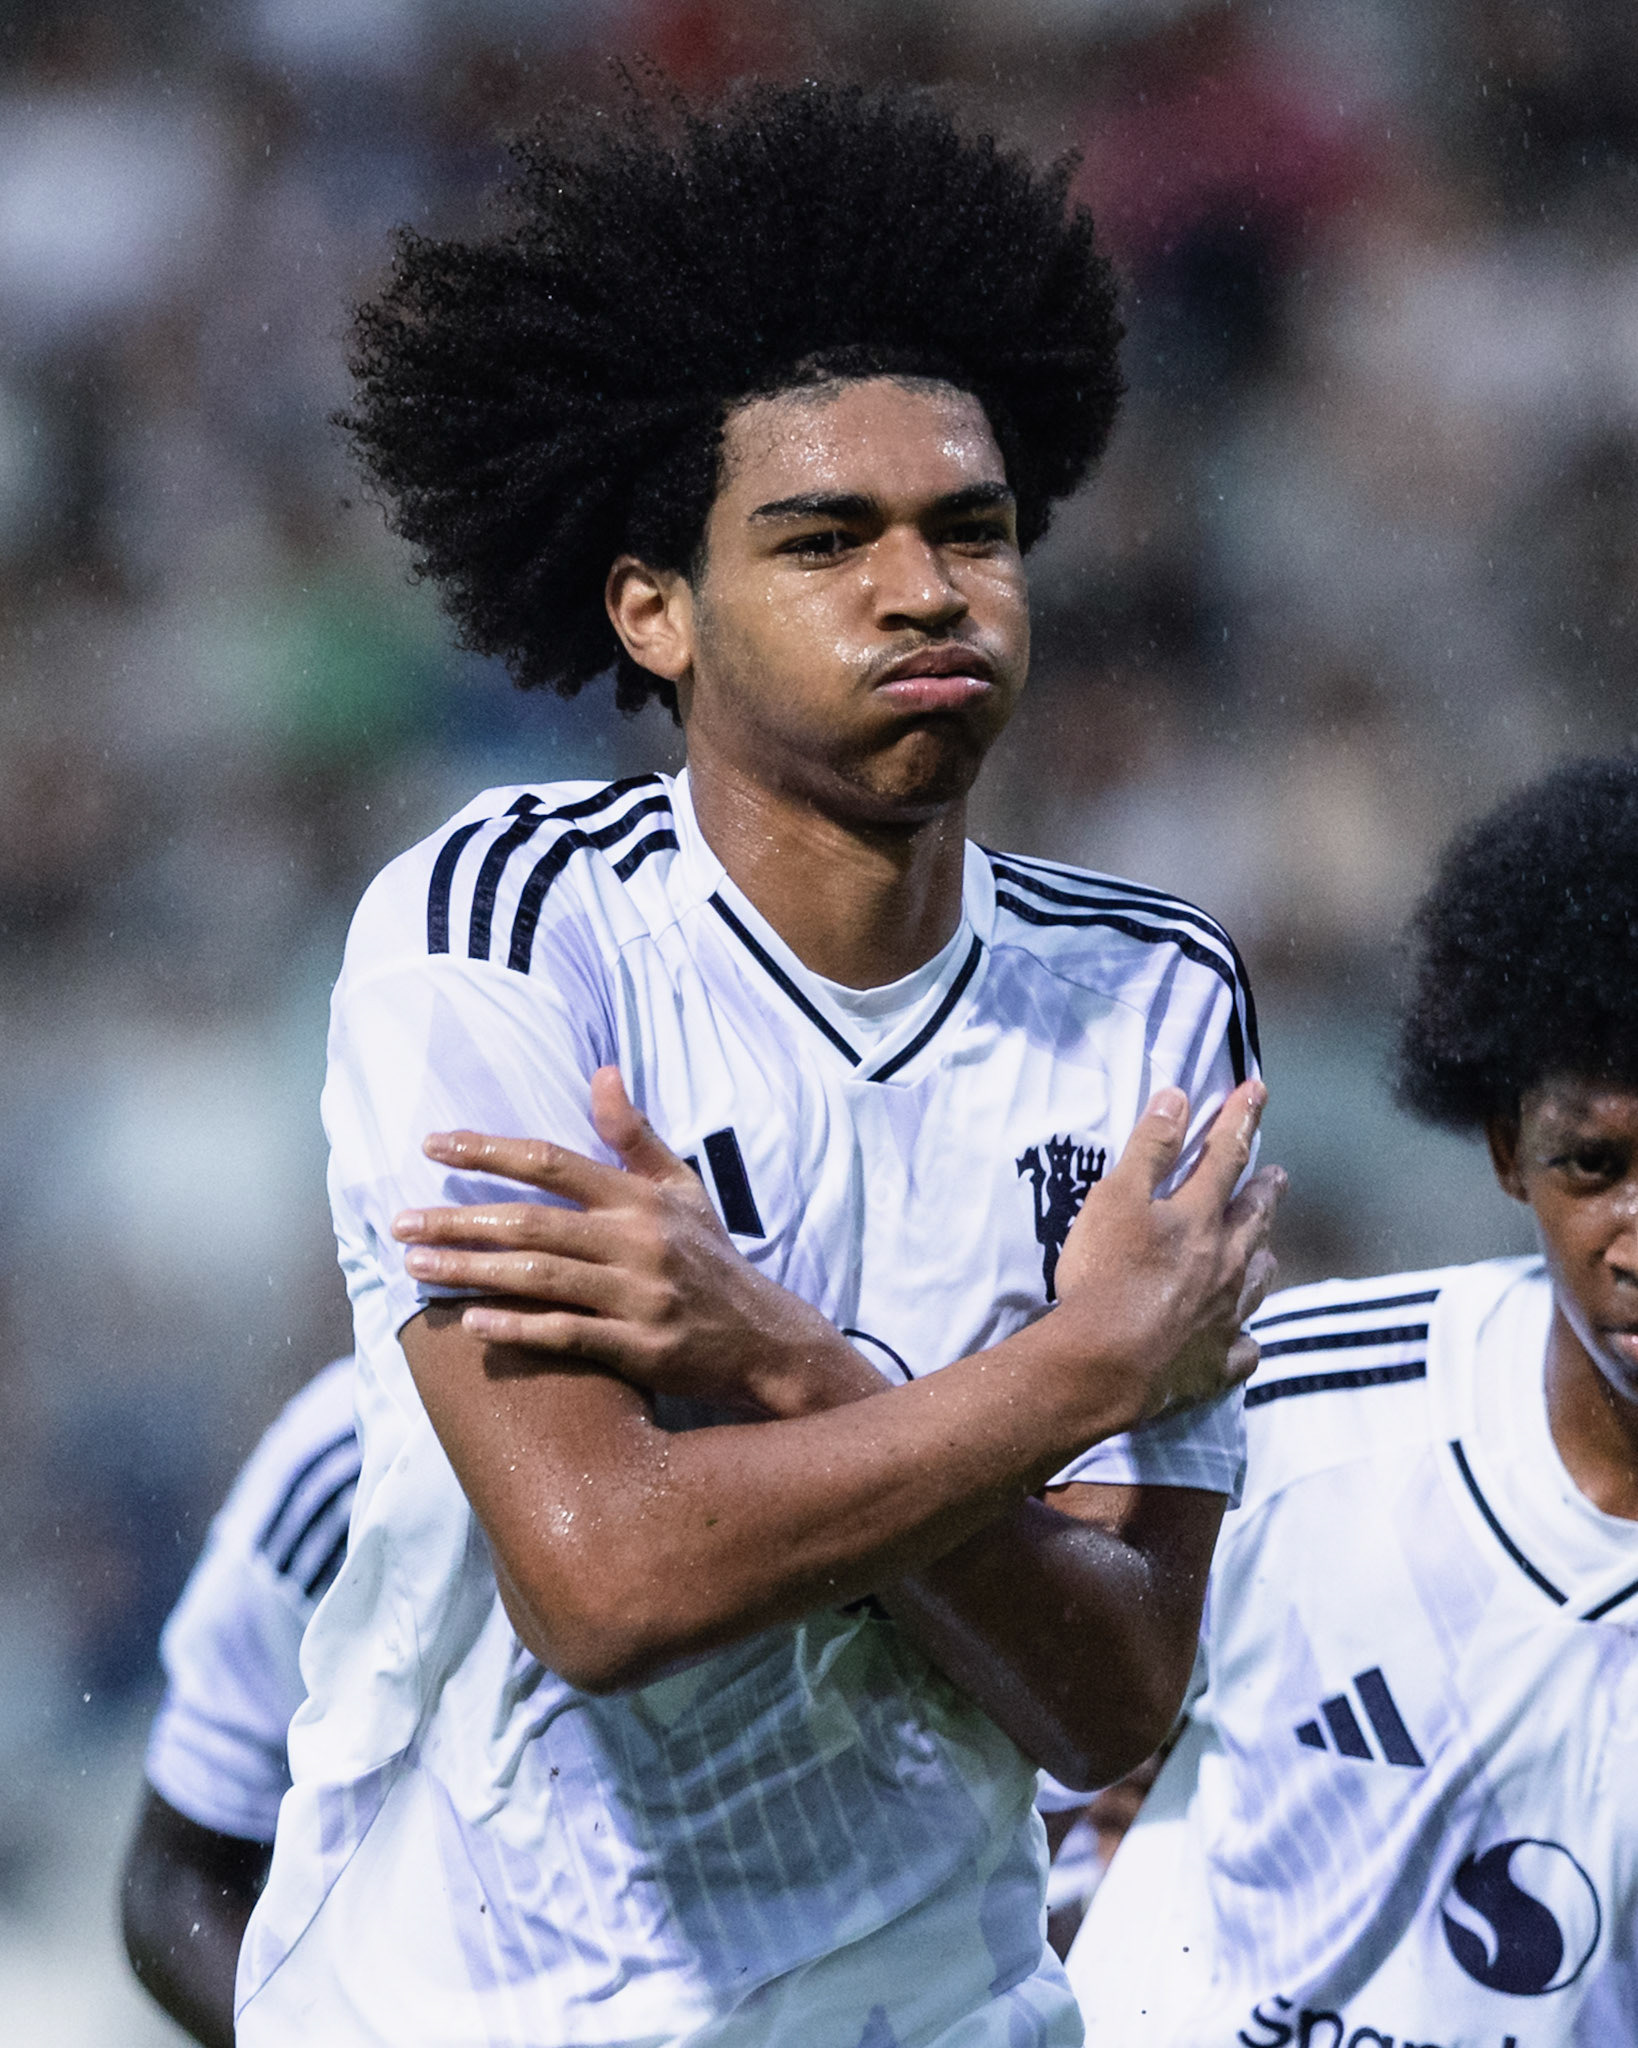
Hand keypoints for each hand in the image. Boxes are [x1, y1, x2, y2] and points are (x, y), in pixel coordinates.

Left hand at [392, 1068, 871, 1417]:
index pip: (553, 1161)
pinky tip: (472, 1322)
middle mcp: (637, 1242)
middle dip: (458, 1220)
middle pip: (532, 1223)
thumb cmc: (709, 1260)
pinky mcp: (639, 1348)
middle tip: (400, 1224)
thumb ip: (634, 1135)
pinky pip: (567, 1334)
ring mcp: (638, 1296)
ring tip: (417, 1267)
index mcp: (640, 1198)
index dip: (488, 1150)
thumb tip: (602, 1071)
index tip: (432, 1145)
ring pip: (539, 1277)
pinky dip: (518, 1327)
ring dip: (470, 1271)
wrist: (763, 1338)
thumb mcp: (682, 1188)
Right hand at [1051, 1079, 1283, 1426]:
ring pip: (1256, 1282)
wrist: (1105, 1364)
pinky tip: (1243, 1339)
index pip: (1226, 1156)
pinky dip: (1244, 1339)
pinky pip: (1242, 1349)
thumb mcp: (1115, 1199)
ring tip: (1267, 1253)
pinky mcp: (1216, 1365)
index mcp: (1200, 1219)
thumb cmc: (1104, 1276)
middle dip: (1267, 1193)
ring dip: (1262, 1260)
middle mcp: (1225, 1264)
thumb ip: (1149, 1149)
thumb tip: (1179, 1098)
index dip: (1240, 1119)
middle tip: (1279, 1178)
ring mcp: (1227, 1317)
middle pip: (1255, 1220)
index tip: (1256, 1091)